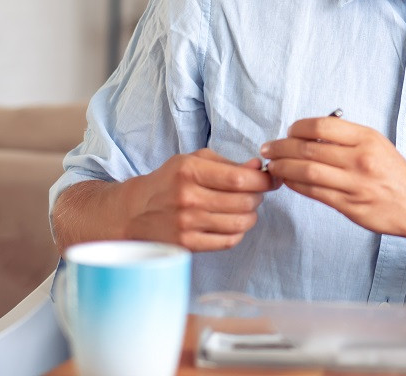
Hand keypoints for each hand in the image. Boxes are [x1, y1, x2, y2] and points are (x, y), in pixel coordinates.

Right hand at [122, 148, 276, 251]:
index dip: (264, 180)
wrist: (133, 212)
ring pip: (240, 222)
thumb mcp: (193, 161)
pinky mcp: (186, 244)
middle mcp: (187, 197)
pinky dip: (237, 232)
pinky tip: (231, 223)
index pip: (240, 179)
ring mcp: (186, 224)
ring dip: (251, 215)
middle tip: (255, 194)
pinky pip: (228, 241)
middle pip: (244, 201)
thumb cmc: (169, 181)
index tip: (272, 180)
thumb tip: (259, 168)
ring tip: (244, 209)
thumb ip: (228, 163)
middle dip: (258, 197)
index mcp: (190, 170)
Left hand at [260, 115, 405, 243]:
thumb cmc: (394, 173)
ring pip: (306, 172)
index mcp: (367, 139)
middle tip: (268, 148)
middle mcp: (360, 159)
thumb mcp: (377, 144)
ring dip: (283, 167)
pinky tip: (287, 181)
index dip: (298, 127)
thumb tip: (310, 134)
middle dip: (281, 147)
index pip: (322, 127)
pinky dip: (295, 185)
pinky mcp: (348, 205)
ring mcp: (354, 184)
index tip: (289, 131)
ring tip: (272, 165)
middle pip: (309, 149)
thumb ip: (347, 138)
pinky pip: (313, 193)